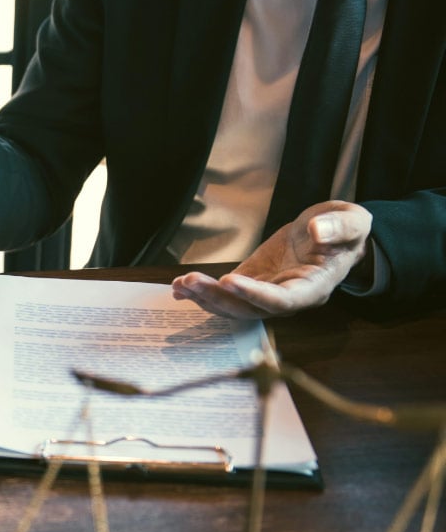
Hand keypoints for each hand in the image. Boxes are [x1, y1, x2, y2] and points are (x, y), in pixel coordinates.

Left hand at [171, 201, 372, 318]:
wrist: (333, 235)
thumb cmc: (346, 231)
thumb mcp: (353, 222)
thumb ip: (338, 228)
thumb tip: (317, 231)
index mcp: (313, 289)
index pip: (282, 301)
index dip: (256, 294)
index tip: (229, 280)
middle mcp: (286, 299)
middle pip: (249, 309)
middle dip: (218, 298)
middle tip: (190, 282)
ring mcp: (266, 293)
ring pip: (233, 305)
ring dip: (204, 297)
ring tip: (179, 284)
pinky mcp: (251, 282)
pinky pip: (225, 293)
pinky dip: (201, 292)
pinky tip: (178, 288)